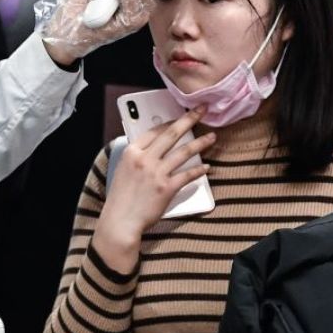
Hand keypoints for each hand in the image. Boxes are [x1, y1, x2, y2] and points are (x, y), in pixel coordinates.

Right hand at [95, 108, 216, 272]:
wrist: (121, 221)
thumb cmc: (121, 199)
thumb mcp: (123, 171)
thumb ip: (137, 158)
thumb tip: (153, 150)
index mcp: (132, 153)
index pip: (154, 131)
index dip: (170, 122)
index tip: (180, 117)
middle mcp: (144, 159)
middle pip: (171, 134)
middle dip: (188, 120)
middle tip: (201, 111)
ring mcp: (156, 173)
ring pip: (183, 152)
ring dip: (200, 143)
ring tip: (211, 137)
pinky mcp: (167, 188)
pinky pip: (187, 175)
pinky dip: (198, 170)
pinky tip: (206, 166)